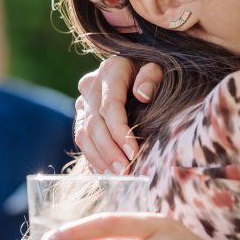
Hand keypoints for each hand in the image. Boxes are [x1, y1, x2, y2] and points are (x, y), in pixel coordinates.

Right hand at [75, 57, 163, 173]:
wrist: (140, 64)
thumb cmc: (154, 67)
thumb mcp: (158, 65)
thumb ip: (152, 76)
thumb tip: (142, 95)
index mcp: (110, 71)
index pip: (110, 106)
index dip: (120, 132)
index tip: (134, 152)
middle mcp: (91, 85)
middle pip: (94, 124)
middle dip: (109, 151)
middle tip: (125, 171)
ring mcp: (83, 101)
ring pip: (83, 134)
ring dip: (98, 158)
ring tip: (116, 175)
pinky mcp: (82, 115)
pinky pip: (81, 139)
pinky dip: (93, 157)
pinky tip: (106, 171)